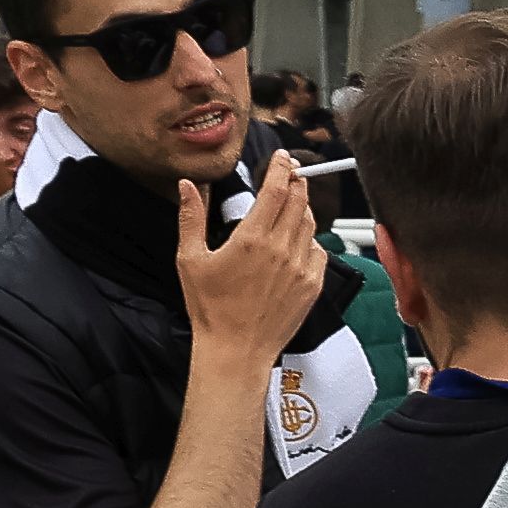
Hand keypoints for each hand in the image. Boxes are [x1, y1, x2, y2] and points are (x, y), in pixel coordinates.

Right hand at [178, 166, 332, 372]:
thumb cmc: (210, 309)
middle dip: (296, 182)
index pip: (277, 189)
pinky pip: (320, 251)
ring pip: (311, 224)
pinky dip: (311, 239)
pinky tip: (296, 241)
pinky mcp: (312, 285)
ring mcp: (301, 268)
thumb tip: (188, 185)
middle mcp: (282, 250)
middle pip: (299, 201)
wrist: (236, 350)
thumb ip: (191, 217)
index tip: (283, 157)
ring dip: (303, 208)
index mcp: (252, 238)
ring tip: (291, 204)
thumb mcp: (190, 259)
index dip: (282, 168)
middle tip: (290, 174)